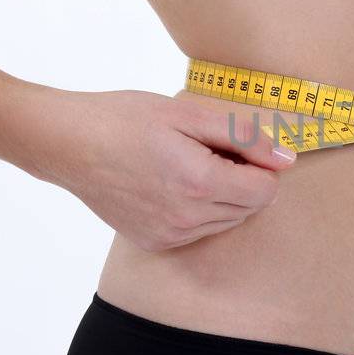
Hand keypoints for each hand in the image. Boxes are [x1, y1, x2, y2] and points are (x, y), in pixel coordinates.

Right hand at [22, 88, 296, 251]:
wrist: (67, 143)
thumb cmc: (125, 119)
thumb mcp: (188, 112)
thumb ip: (243, 135)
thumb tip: (286, 159)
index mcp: (200, 184)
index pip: (266, 191)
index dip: (260, 165)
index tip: (235, 145)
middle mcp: (187, 219)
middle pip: (249, 208)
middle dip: (243, 179)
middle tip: (207, 149)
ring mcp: (169, 235)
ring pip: (227, 222)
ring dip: (222, 195)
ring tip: (186, 163)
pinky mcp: (155, 242)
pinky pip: (199, 231)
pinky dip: (198, 209)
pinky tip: (170, 183)